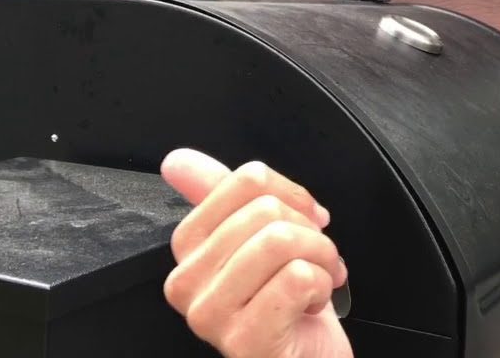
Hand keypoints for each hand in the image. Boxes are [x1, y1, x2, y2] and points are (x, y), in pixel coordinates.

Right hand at [161, 148, 352, 357]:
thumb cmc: (288, 304)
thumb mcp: (259, 239)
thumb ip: (226, 194)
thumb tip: (177, 161)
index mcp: (189, 249)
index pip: (246, 181)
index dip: (292, 197)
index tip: (303, 223)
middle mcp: (187, 282)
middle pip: (265, 211)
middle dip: (310, 233)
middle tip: (313, 262)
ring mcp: (210, 314)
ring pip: (279, 241)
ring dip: (320, 259)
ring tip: (316, 280)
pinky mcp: (243, 338)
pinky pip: (296, 278)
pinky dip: (321, 285)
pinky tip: (310, 305)